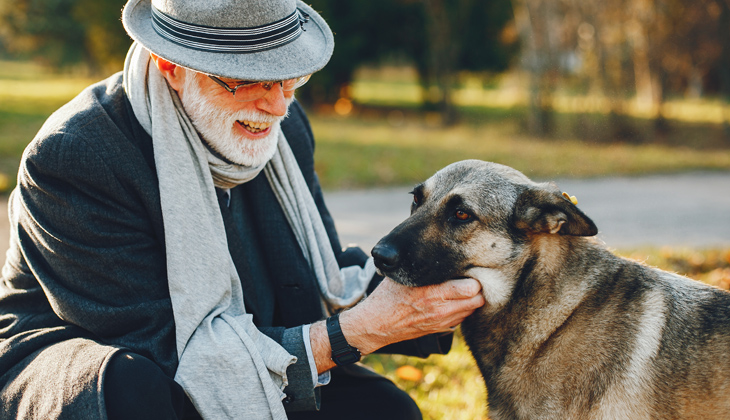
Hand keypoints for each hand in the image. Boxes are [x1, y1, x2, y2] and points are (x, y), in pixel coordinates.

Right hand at [339, 277, 484, 354]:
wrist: (376, 324)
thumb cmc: (388, 295)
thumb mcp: (403, 275)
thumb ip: (421, 264)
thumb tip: (434, 243)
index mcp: (433, 292)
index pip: (471, 287)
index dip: (474, 278)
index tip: (469, 270)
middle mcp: (441, 309)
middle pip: (477, 300)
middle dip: (477, 289)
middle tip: (470, 279)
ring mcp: (442, 322)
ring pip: (472, 310)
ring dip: (471, 300)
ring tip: (462, 290)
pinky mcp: (440, 330)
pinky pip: (461, 320)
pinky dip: (462, 311)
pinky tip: (453, 302)